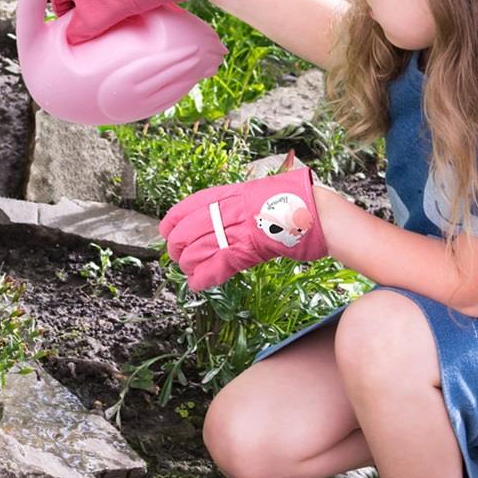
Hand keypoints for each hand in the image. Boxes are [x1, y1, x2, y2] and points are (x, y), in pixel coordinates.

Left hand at [158, 167, 327, 290]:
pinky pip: (217, 266)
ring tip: (188, 270)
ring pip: (197, 250)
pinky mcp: (247, 250)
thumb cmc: (287, 202)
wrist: (312, 210)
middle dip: (176, 246)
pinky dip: (203, 277)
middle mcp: (227, 210)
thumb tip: (214, 219)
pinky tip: (196, 283)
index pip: (186, 207)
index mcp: (227, 194)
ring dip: (188, 264)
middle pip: (186, 231)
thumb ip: (231, 206)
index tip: (165, 232)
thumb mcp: (251, 194)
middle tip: (177, 256)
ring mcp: (237, 230)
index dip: (171, 222)